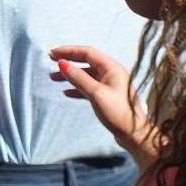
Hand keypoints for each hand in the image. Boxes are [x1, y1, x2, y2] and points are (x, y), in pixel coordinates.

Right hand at [49, 44, 157, 165]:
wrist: (134, 134)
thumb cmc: (118, 114)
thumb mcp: (95, 94)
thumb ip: (78, 78)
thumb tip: (63, 64)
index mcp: (112, 68)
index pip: (87, 52)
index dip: (68, 51)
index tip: (52, 54)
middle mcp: (112, 73)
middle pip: (86, 61)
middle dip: (68, 60)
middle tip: (51, 60)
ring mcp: (111, 84)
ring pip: (86, 74)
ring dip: (70, 75)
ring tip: (54, 78)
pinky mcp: (108, 96)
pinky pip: (90, 86)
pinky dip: (77, 87)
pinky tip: (67, 92)